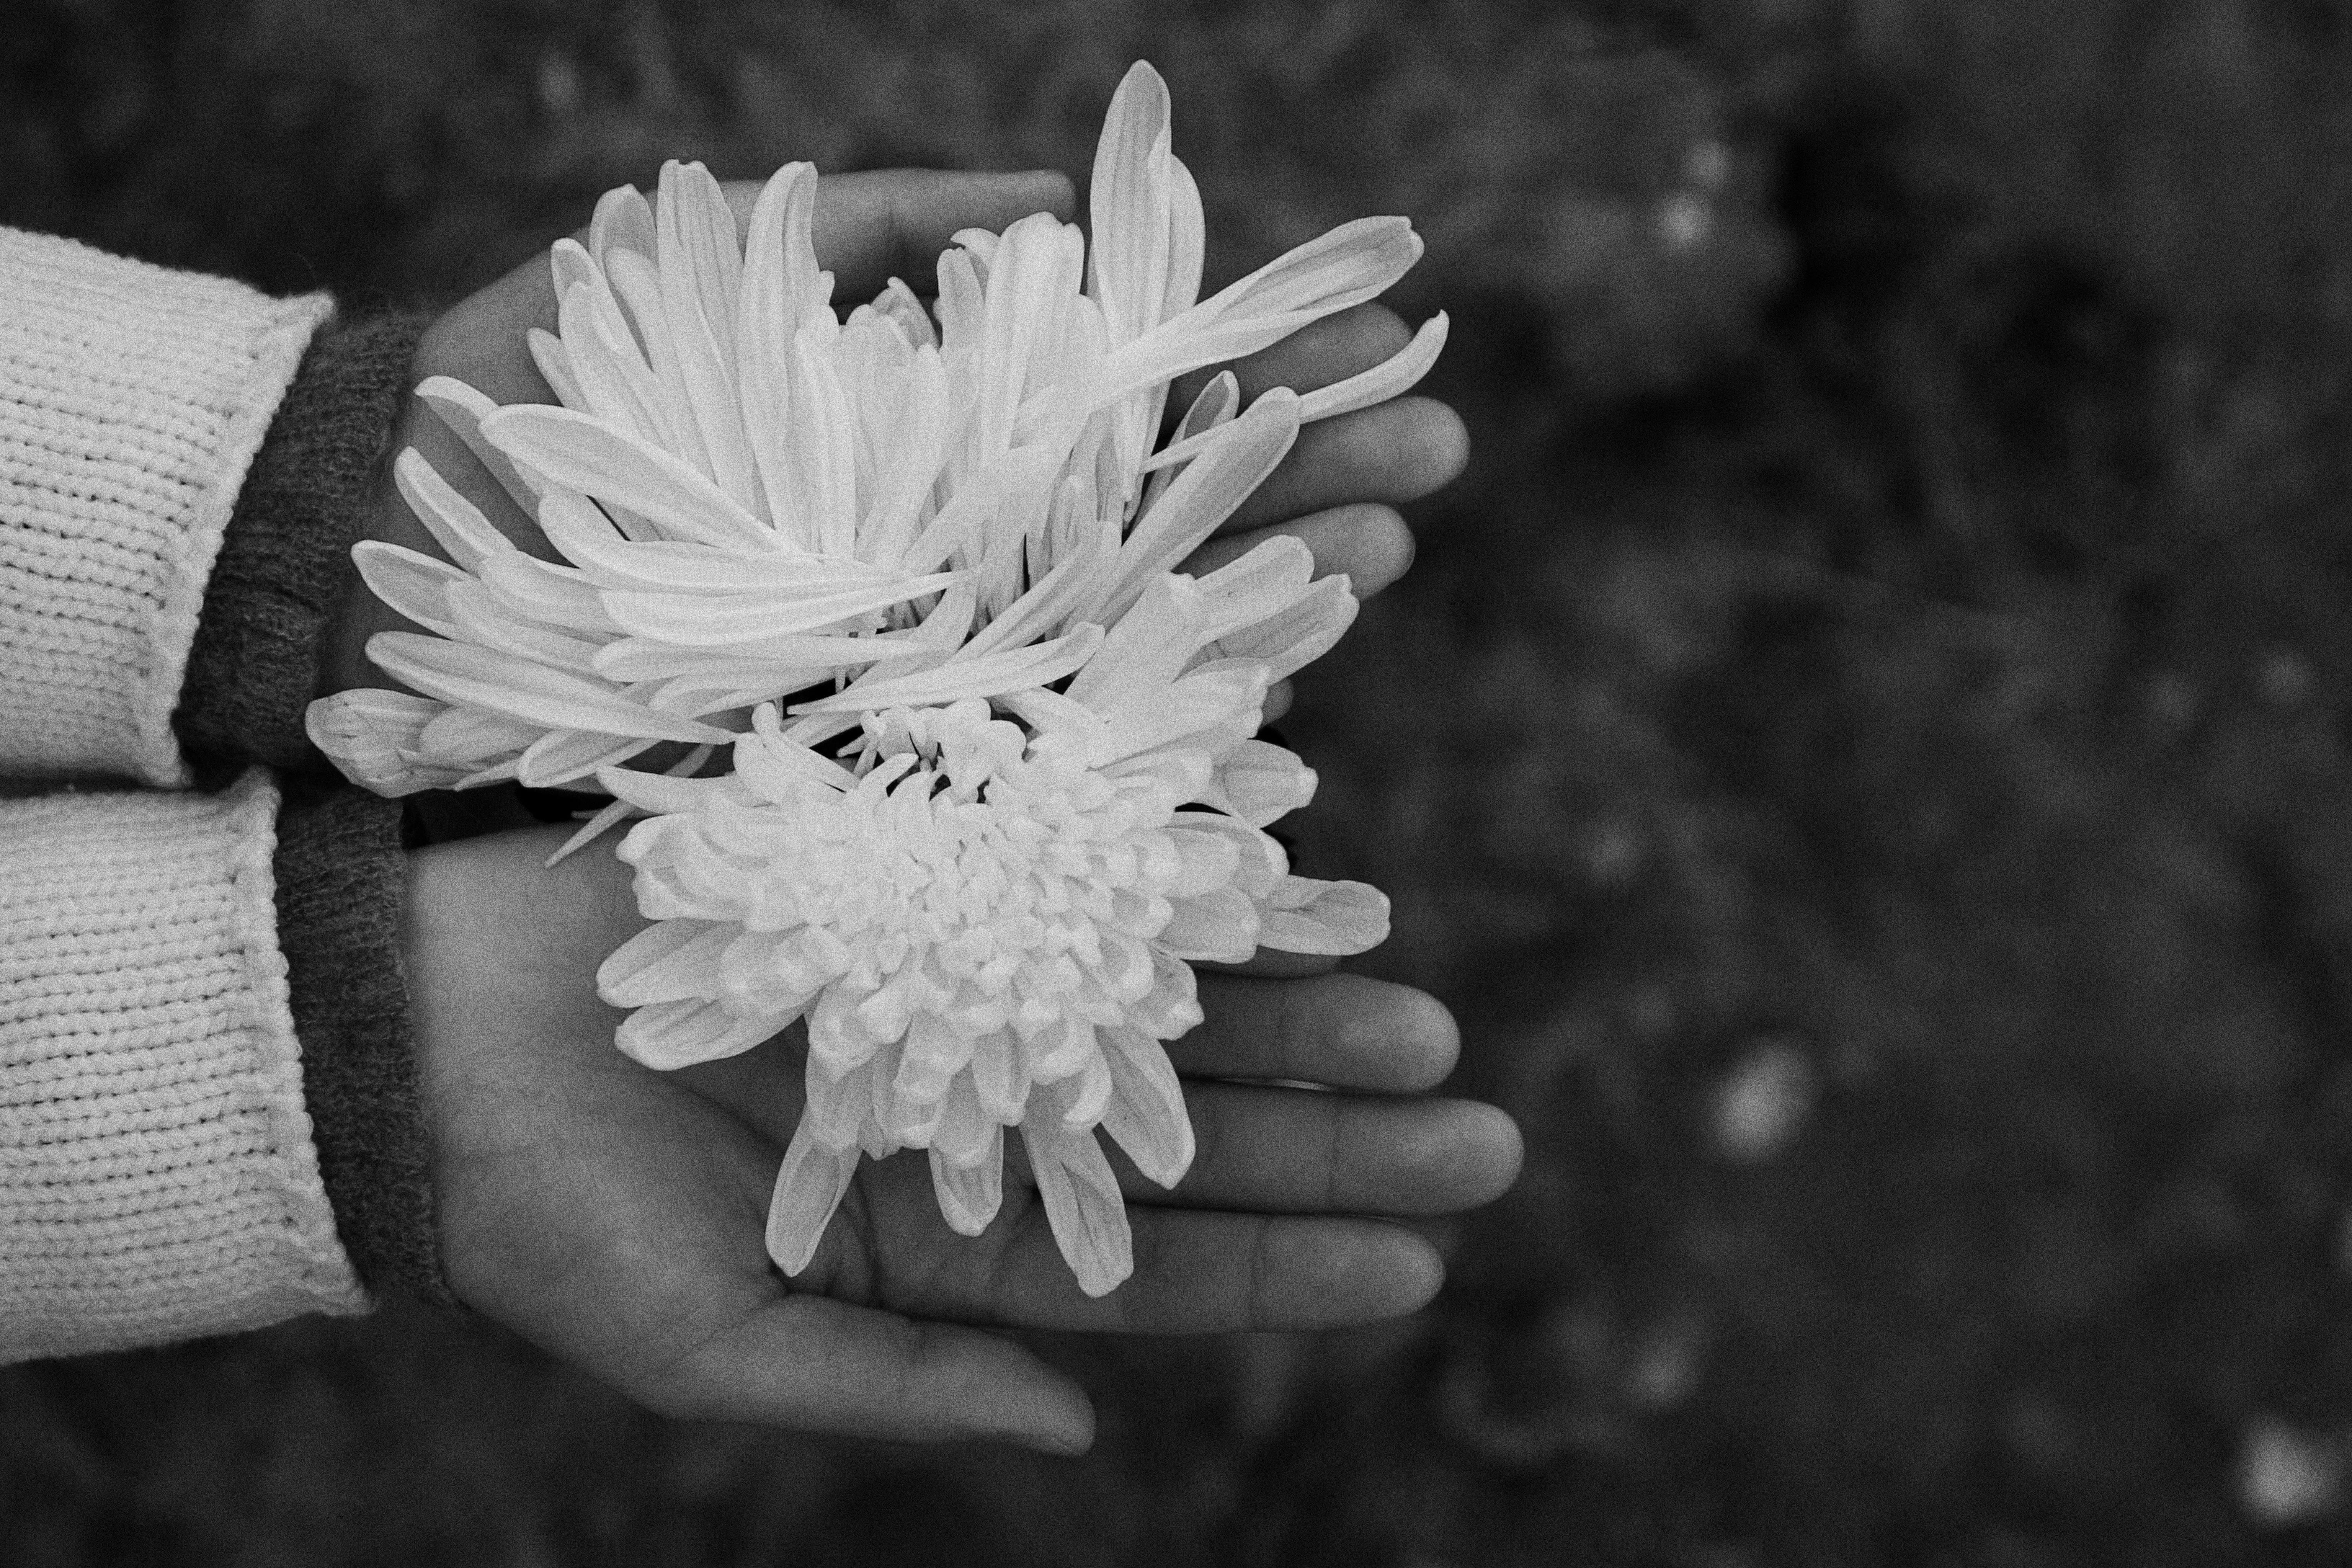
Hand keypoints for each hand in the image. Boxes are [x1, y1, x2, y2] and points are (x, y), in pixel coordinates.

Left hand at [319, 169, 1469, 724]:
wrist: (389, 560)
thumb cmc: (536, 404)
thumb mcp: (708, 272)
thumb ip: (882, 227)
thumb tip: (1060, 188)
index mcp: (925, 453)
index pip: (1131, 415)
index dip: (1250, 380)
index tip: (1377, 343)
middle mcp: (944, 568)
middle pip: (1157, 523)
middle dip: (1301, 476)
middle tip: (1440, 448)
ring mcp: (912, 675)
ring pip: (1120, 635)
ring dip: (1263, 589)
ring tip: (1396, 544)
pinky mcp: (860, 775)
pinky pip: (1018, 759)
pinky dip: (1136, 735)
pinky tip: (1271, 703)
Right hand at [409, 826, 1521, 1451]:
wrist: (421, 1035)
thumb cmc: (542, 1215)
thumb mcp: (712, 1340)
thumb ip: (897, 1382)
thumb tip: (1075, 1427)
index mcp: (946, 1231)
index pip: (1156, 1266)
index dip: (1292, 1267)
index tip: (1426, 1262)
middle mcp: (978, 1102)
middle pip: (1196, 1128)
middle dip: (1337, 1135)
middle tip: (1481, 1126)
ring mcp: (958, 976)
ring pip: (1166, 1001)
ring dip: (1297, 1006)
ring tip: (1428, 1018)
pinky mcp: (918, 862)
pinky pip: (1078, 865)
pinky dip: (1178, 871)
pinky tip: (1289, 873)